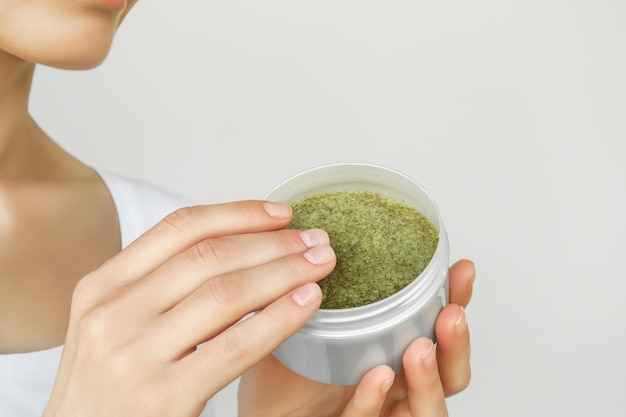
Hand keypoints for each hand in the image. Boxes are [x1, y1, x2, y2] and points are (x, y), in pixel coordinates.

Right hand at [43, 201, 335, 416]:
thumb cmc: (106, 391)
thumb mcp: (114, 325)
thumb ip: (159, 287)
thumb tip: (238, 248)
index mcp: (102, 287)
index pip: (180, 228)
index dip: (239, 214)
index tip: (282, 213)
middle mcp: (113, 314)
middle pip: (210, 256)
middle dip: (273, 242)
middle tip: (314, 239)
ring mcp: (134, 356)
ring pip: (227, 293)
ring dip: (284, 272)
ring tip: (320, 265)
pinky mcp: (162, 396)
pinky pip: (236, 345)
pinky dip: (279, 318)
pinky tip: (307, 303)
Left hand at [238, 259, 474, 416]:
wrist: (261, 412)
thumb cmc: (283, 374)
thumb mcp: (301, 321)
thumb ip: (316, 289)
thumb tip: (316, 240)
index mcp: (389, 353)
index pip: (432, 327)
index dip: (453, 300)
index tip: (460, 269)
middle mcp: (395, 384)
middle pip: (448, 372)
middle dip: (455, 343)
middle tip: (451, 313)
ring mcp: (383, 412)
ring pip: (427, 409)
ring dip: (430, 379)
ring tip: (419, 349)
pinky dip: (375, 401)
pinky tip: (375, 379)